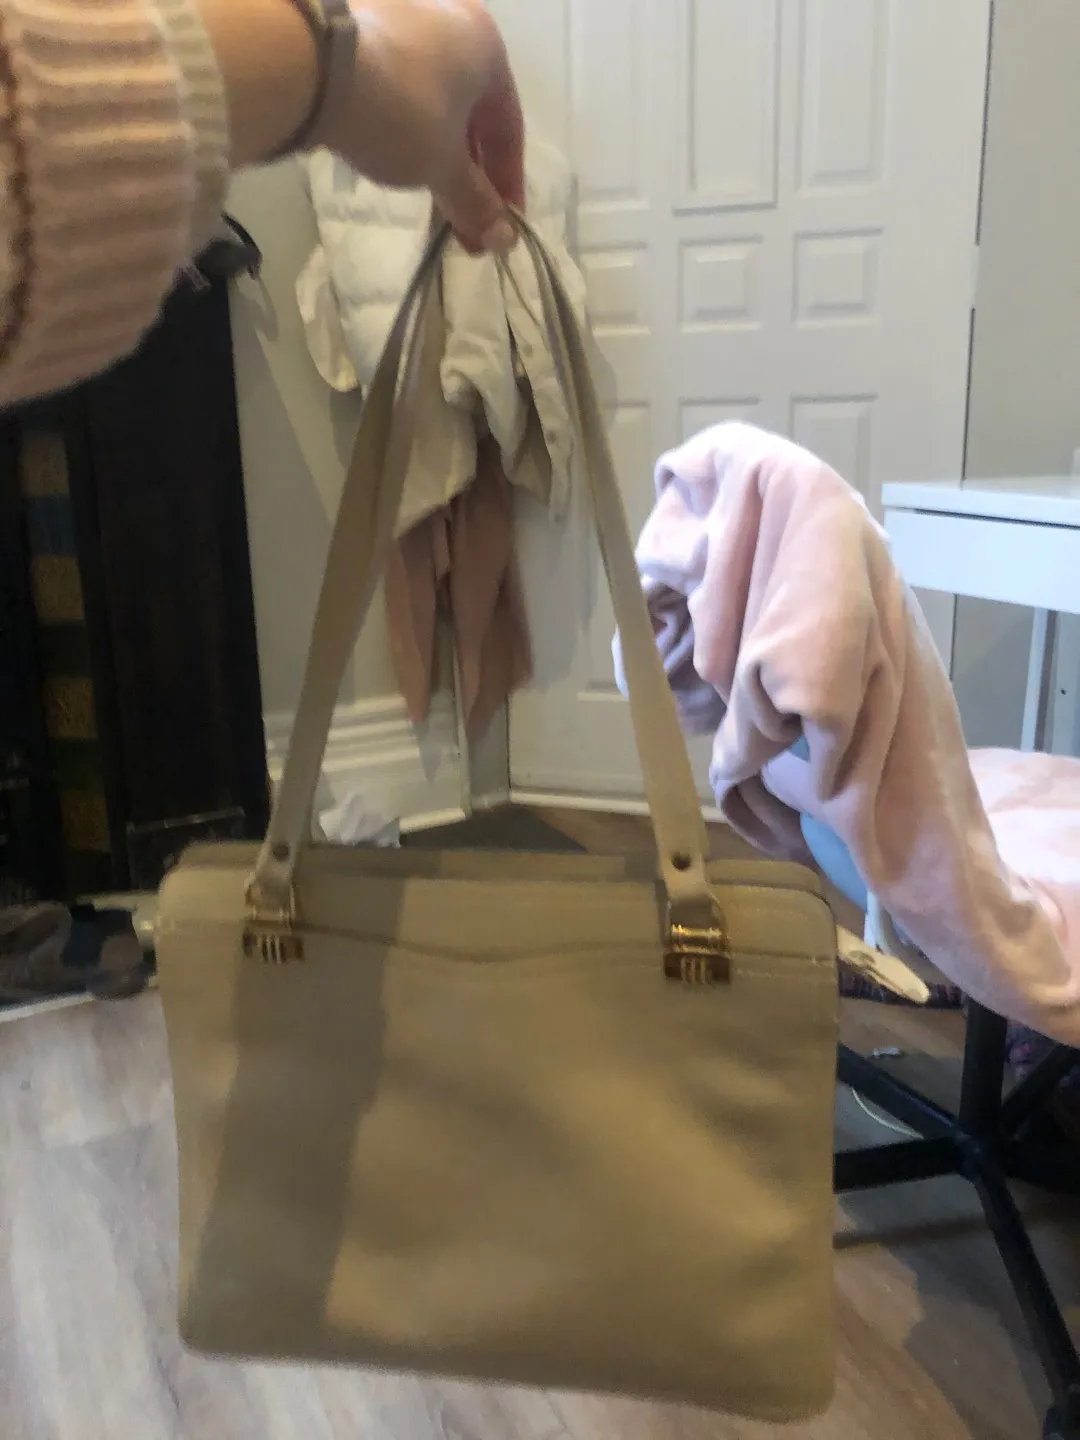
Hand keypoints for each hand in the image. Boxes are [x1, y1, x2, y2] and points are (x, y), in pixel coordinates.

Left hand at [317, 1, 524, 252]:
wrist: (314, 66)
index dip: (507, 185)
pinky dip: (407, 133)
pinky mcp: (363, 35)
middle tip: (464, 228)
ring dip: (439, 161)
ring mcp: (403, 23)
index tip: (501, 228)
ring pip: (435, 106)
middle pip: (471, 117)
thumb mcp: (443, 166)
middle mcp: (451, 23)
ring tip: (431, 206)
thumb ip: (475, 202)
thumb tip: (503, 240)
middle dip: (470, 179)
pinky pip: (400, 94)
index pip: (509, 128)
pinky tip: (397, 166)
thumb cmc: (402, 111)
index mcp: (486, 46)